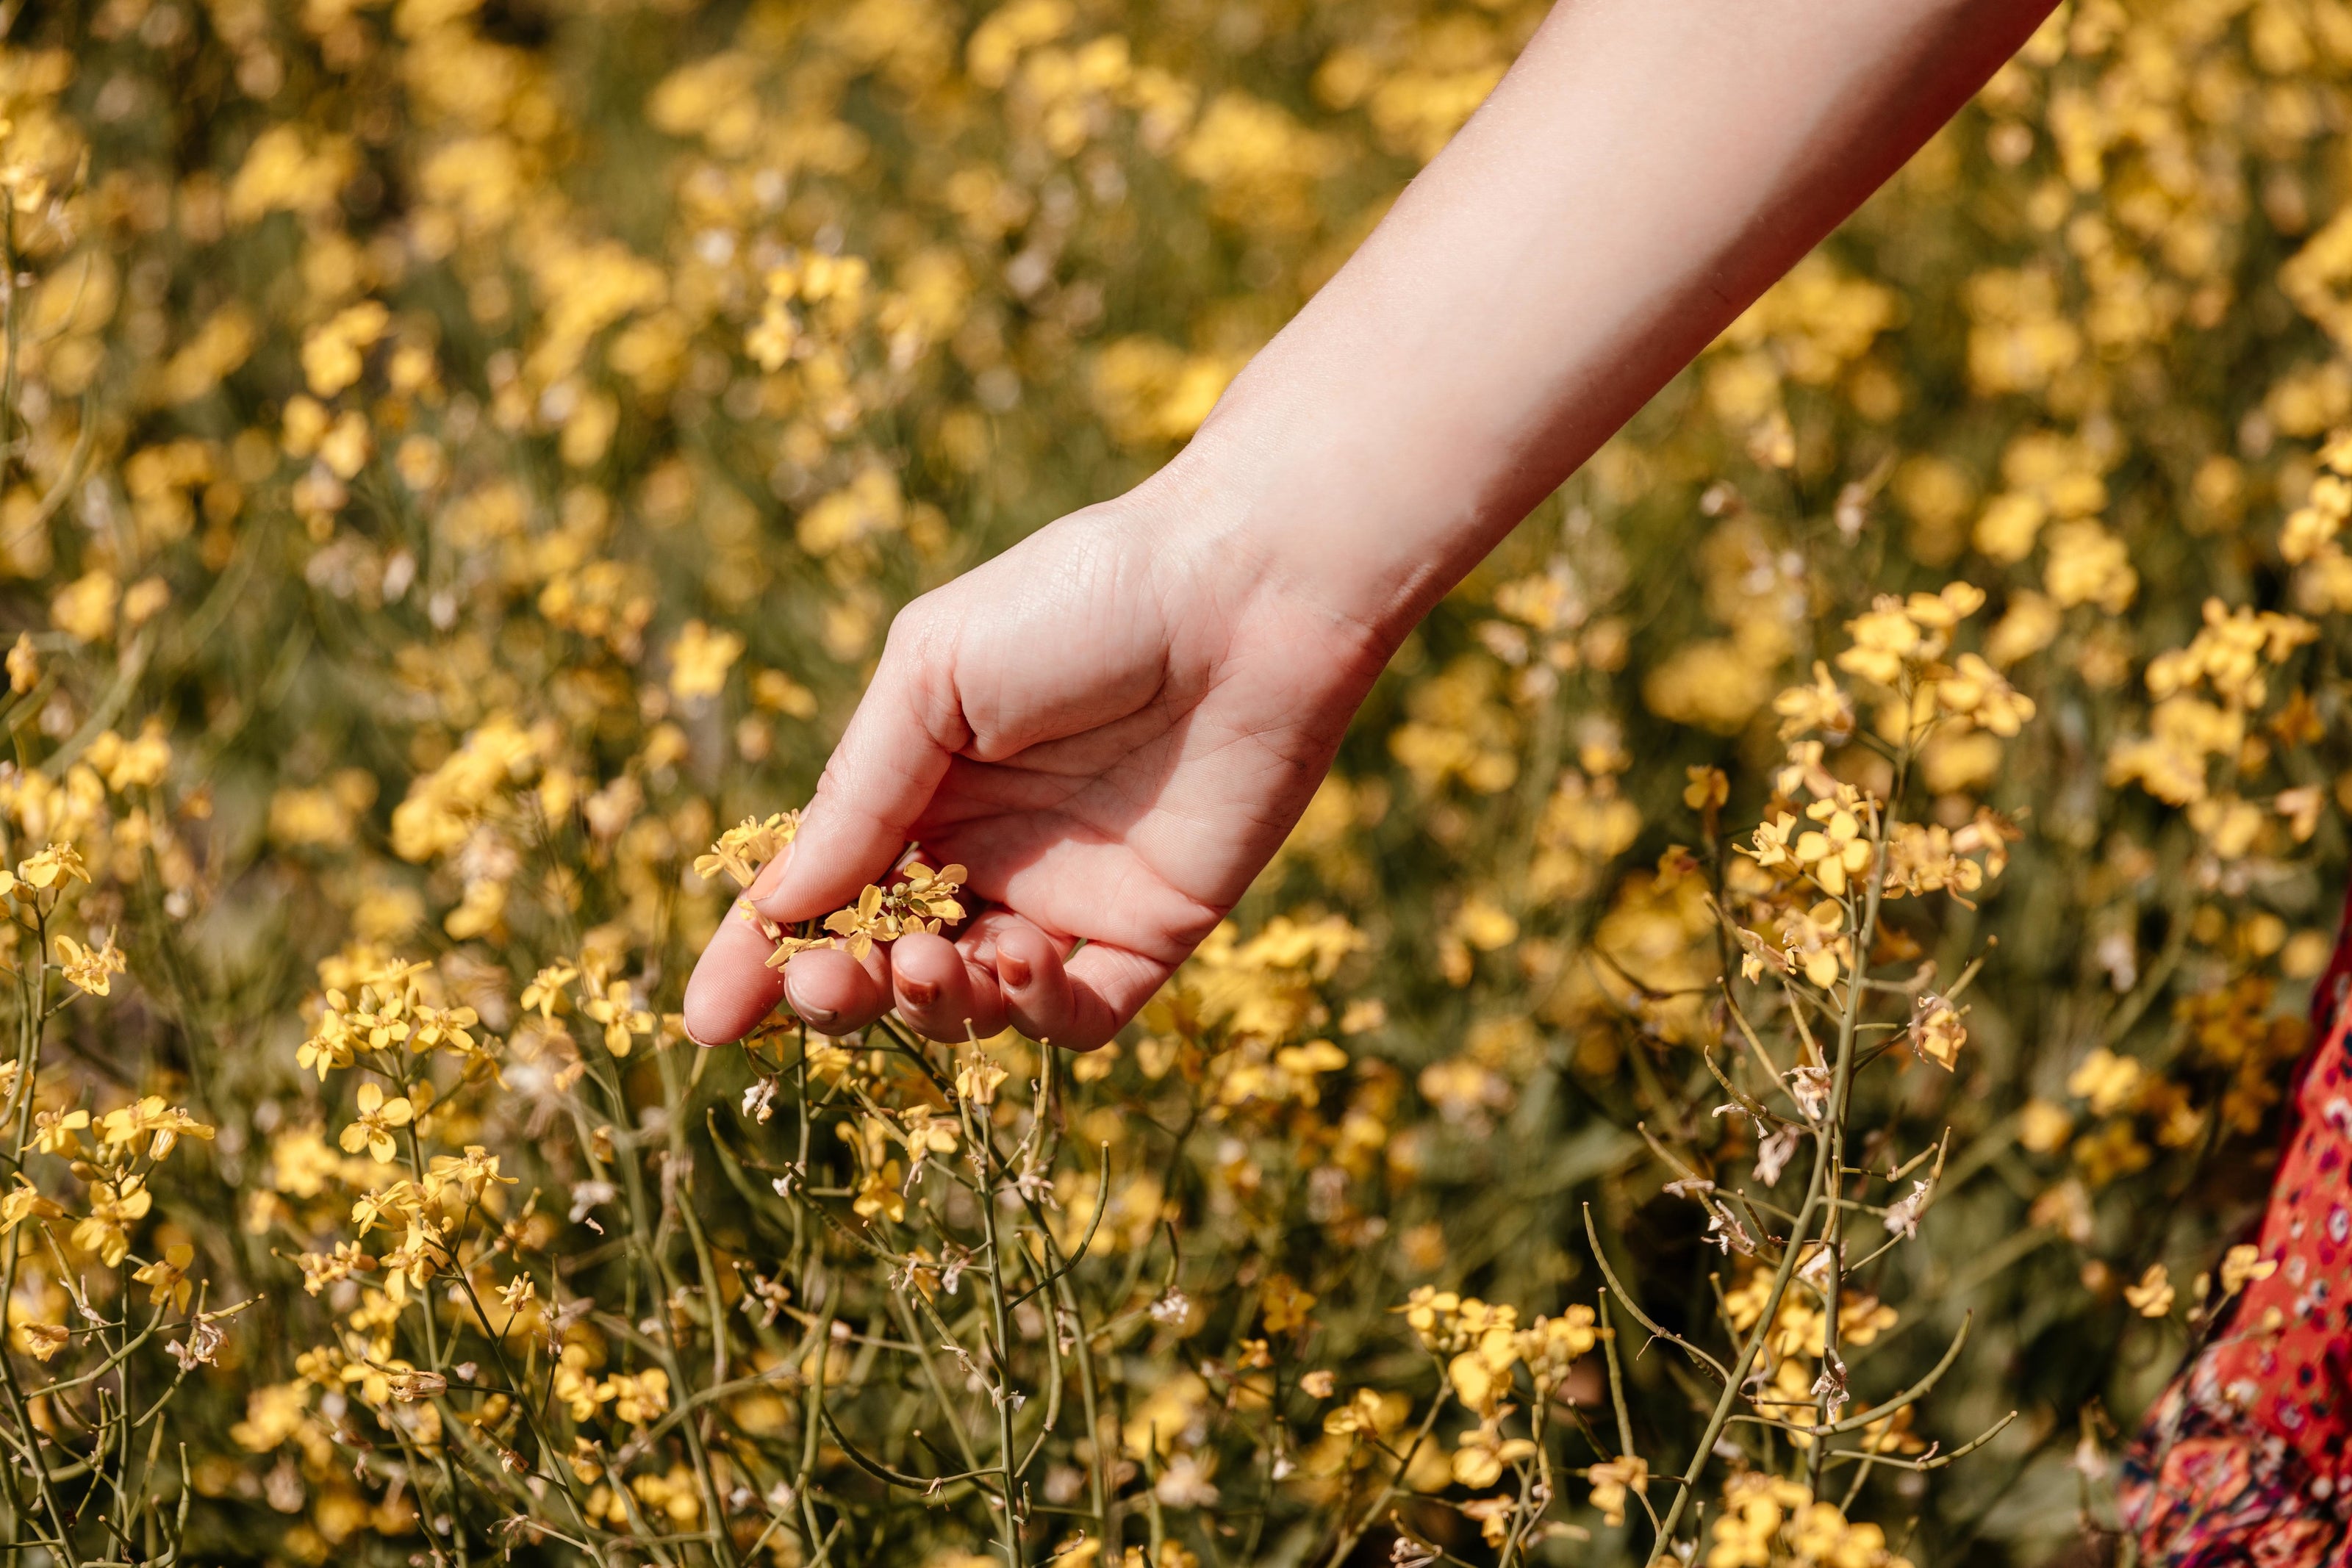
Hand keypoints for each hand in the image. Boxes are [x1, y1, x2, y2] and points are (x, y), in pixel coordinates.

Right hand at [680, 476, 1390, 1050]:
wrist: (1246, 590)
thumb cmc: (1080, 600)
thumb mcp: (934, 677)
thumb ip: (856, 797)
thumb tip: (772, 911)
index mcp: (919, 784)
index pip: (821, 893)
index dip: (760, 957)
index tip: (706, 1017)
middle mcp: (987, 852)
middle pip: (884, 966)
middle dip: (840, 991)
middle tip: (834, 983)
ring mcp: (1068, 897)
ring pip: (972, 1007)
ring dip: (931, 1003)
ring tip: (930, 961)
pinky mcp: (1153, 931)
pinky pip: (1078, 1017)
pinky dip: (1034, 1013)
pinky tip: (1019, 961)